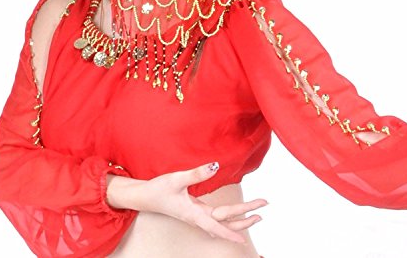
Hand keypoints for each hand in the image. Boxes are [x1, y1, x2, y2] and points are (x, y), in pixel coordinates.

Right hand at [130, 161, 267, 243]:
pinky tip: (229, 221)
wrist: (143, 196)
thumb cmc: (158, 189)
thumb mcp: (176, 179)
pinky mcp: (193, 211)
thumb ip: (196, 173)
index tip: (246, 239)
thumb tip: (215, 166)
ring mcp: (195, 215)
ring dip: (238, 219)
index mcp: (194, 214)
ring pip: (221, 221)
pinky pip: (214, 219)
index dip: (232, 232)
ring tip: (254, 214)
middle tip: (262, 211)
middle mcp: (197, 217)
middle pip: (225, 223)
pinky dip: (226, 220)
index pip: (218, 225)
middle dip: (244, 219)